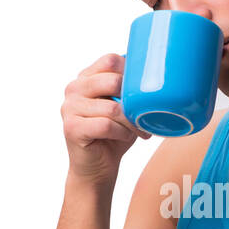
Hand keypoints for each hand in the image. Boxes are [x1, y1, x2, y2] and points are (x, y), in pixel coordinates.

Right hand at [61, 52, 150, 184]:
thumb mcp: (123, 106)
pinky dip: (121, 132)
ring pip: (112, 108)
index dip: (131, 73)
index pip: (110, 60)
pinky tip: (125, 137)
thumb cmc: (114, 134)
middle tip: (146, 114)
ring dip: (131, 122)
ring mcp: (69, 108)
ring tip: (140, 130)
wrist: (97, 167)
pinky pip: (105, 125)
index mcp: (85, 78)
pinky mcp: (72, 128)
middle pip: (112, 81)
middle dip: (135, 100)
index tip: (144, 91)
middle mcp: (74, 88)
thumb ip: (129, 88)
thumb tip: (158, 71)